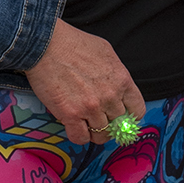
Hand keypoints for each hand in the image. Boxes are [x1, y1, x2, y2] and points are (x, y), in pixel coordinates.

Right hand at [24, 19, 144, 145]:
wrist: (46, 44)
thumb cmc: (73, 44)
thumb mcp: (106, 53)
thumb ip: (116, 74)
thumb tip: (119, 89)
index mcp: (122, 80)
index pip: (137, 110)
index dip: (130, 117)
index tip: (122, 118)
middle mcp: (110, 96)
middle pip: (118, 125)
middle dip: (110, 124)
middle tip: (99, 119)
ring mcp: (91, 107)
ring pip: (101, 135)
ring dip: (94, 132)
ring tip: (86, 124)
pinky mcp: (71, 115)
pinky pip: (81, 138)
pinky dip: (79, 136)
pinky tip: (75, 127)